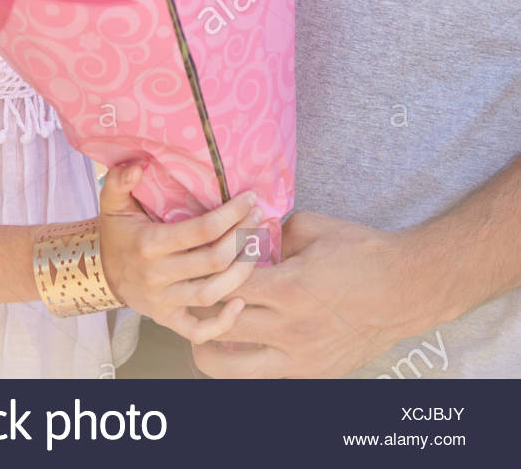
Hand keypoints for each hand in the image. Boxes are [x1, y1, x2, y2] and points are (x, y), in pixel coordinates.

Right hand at [99, 163, 258, 343]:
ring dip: (242, 272)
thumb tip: (138, 166)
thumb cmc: (117, 233)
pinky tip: (240, 301)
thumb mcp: (112, 202)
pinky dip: (223, 323)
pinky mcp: (168, 320)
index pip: (201, 230)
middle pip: (213, 260)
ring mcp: (164, 302)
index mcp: (149, 244)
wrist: (101, 273)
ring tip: (256, 247)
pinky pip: (199, 331)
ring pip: (213, 293)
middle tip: (258, 218)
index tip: (249, 199)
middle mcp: (158, 276)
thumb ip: (120, 181)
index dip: (231, 214)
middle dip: (242, 237)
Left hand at [191, 210, 419, 377]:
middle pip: (217, 327)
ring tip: (206, 326)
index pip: (224, 286)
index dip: (209, 271)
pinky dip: (244, 359)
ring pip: (230, 366)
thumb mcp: (311, 227)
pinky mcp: (312, 374)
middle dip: (200, 307)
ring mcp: (300, 358)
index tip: (209, 260)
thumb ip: (271, 234)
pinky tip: (243, 338)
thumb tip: (246, 240)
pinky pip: (261, 374)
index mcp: (289, 288)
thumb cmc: (361, 252)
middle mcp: (291, 330)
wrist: (407, 289)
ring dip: (209, 345)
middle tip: (196, 291)